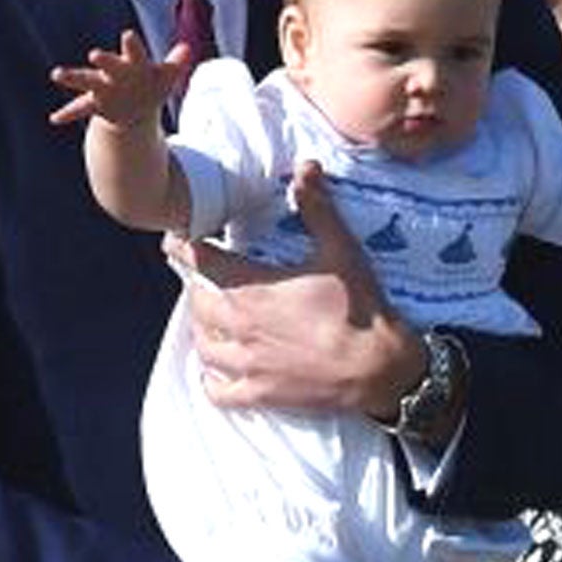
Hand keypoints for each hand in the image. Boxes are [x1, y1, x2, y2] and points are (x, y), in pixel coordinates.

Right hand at [48, 30, 188, 127]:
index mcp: (134, 63)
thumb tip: (188, 47)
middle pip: (109, 64)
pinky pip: (79, 108)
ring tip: (56, 73)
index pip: (134, 52)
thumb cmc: (152, 83)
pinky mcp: (95, 103)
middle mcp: (115, 72)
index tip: (128, 35)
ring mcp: (103, 87)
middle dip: (105, 60)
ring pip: (86, 80)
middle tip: (95, 55)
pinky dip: (67, 113)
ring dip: (72, 77)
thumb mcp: (166, 76)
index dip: (132, 45)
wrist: (137, 103)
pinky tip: (54, 118)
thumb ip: (175, 63)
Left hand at [164, 161, 424, 416]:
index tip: (180, 237)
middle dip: (197, 286)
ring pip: (202, 345)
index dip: (186, 246)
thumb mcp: (342, 251)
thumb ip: (317, 209)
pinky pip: (216, 389)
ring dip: (203, 329)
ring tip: (214, 318)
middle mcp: (239, 327)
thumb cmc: (361, 309)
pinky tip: (220, 367)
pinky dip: (210, 377)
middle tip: (207, 276)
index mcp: (252, 289)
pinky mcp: (258, 394)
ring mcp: (246, 365)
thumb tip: (305, 167)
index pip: (200, 262)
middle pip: (196, 304)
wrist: (381, 369)